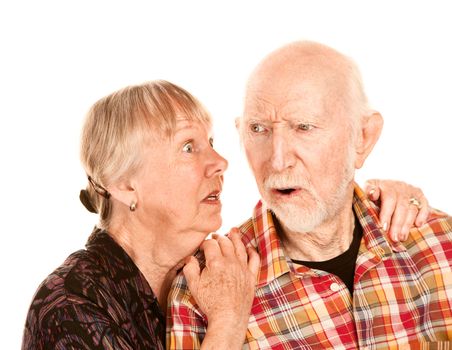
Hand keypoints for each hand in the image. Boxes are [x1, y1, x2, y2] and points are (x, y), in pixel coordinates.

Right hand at [183, 228, 259, 348]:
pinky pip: (254, 260)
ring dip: (236, 237)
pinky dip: (252, 252)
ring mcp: (243, 268)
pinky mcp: (251, 276)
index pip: (210, 244)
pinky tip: (249, 248)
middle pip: (225, 242)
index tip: (202, 246)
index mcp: (216, 262)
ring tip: (234, 231)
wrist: (228, 318)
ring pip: (240, 247)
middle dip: (219, 237)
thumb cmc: (211, 303)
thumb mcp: (194, 286)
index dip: (205, 243)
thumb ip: (190, 269)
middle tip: (215, 236)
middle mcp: (231, 262)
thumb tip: (189, 258)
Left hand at [364, 179, 429, 241]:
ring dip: (407, 224)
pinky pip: (424, 206)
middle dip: (397, 224)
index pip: (389, 199)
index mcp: (385, 185)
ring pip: (412, 209)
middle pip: (401, 206)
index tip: (384, 228)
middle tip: (394, 238)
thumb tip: (373, 194)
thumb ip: (368, 191)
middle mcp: (400, 186)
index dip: (387, 214)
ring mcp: (411, 190)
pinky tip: (418, 225)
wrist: (383, 186)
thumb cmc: (372, 193)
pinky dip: (423, 215)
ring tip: (402, 237)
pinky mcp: (420, 195)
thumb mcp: (366, 190)